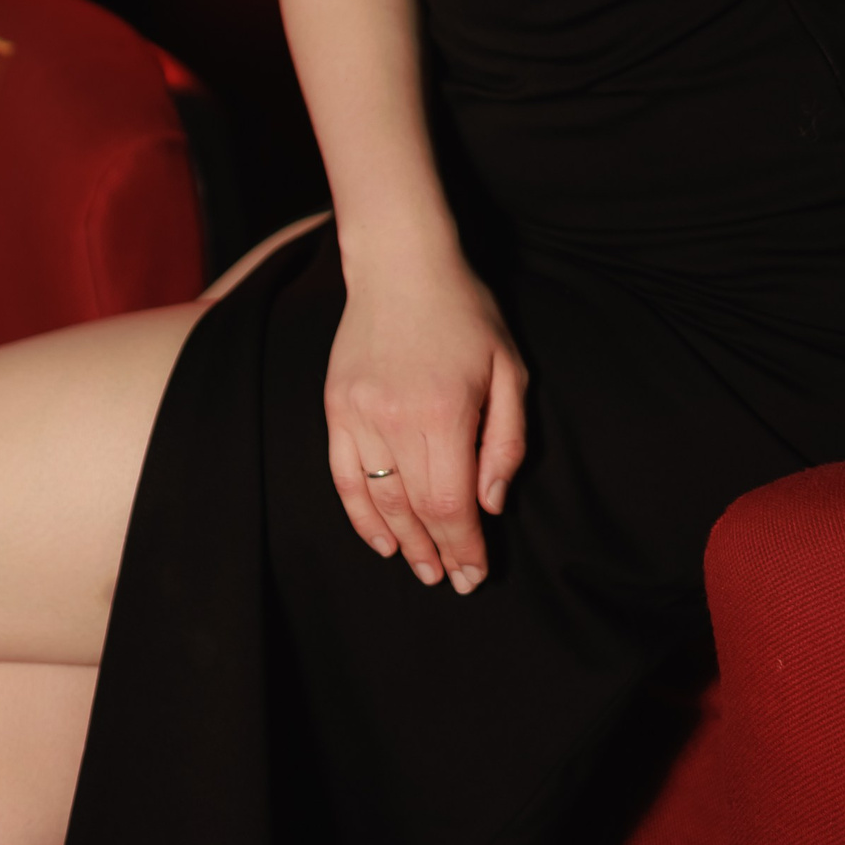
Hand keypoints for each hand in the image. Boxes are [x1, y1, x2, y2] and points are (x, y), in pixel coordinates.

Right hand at [324, 245, 528, 592]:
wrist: (401, 264)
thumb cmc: (465, 313)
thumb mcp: (509, 369)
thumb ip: (506, 440)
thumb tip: (491, 503)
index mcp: (444, 412)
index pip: (451, 503)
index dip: (464, 546)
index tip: (476, 572)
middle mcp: (396, 420)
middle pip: (416, 510)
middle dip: (440, 552)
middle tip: (454, 580)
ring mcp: (358, 415)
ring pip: (379, 501)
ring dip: (404, 543)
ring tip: (425, 568)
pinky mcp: (335, 409)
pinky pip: (344, 478)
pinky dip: (361, 517)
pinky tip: (383, 542)